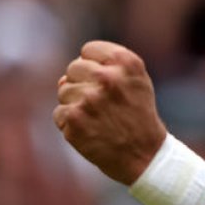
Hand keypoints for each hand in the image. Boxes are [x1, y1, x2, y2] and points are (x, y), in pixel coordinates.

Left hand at [53, 41, 167, 184]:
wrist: (145, 155)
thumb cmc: (138, 114)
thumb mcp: (136, 80)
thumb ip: (105, 67)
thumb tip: (63, 79)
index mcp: (125, 62)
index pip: (88, 50)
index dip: (93, 65)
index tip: (104, 82)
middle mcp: (107, 77)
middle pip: (73, 68)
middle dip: (82, 84)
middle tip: (100, 103)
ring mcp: (89, 99)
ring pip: (63, 91)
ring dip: (75, 104)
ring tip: (97, 118)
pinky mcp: (75, 121)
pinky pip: (60, 113)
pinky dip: (70, 124)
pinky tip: (90, 131)